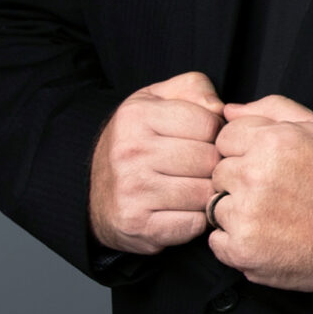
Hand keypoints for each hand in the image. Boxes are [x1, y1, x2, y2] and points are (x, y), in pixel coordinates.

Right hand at [89, 71, 225, 252]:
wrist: (91, 191)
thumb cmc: (139, 141)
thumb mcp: (159, 100)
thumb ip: (195, 88)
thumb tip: (221, 109)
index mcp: (137, 116)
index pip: (211, 124)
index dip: (216, 134)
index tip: (202, 140)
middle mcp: (130, 152)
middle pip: (211, 160)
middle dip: (214, 165)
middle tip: (199, 169)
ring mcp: (131, 191)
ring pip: (205, 193)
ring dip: (207, 194)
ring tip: (191, 188)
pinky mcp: (136, 225)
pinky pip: (193, 224)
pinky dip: (195, 221)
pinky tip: (181, 211)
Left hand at [207, 94, 312, 291]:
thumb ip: (272, 108)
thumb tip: (227, 111)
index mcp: (271, 141)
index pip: (224, 139)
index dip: (245, 150)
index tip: (268, 164)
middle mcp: (254, 176)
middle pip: (218, 173)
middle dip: (239, 181)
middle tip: (273, 192)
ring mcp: (246, 215)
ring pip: (216, 207)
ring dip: (237, 212)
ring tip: (273, 215)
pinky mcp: (242, 249)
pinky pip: (217, 241)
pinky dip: (236, 242)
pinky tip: (267, 237)